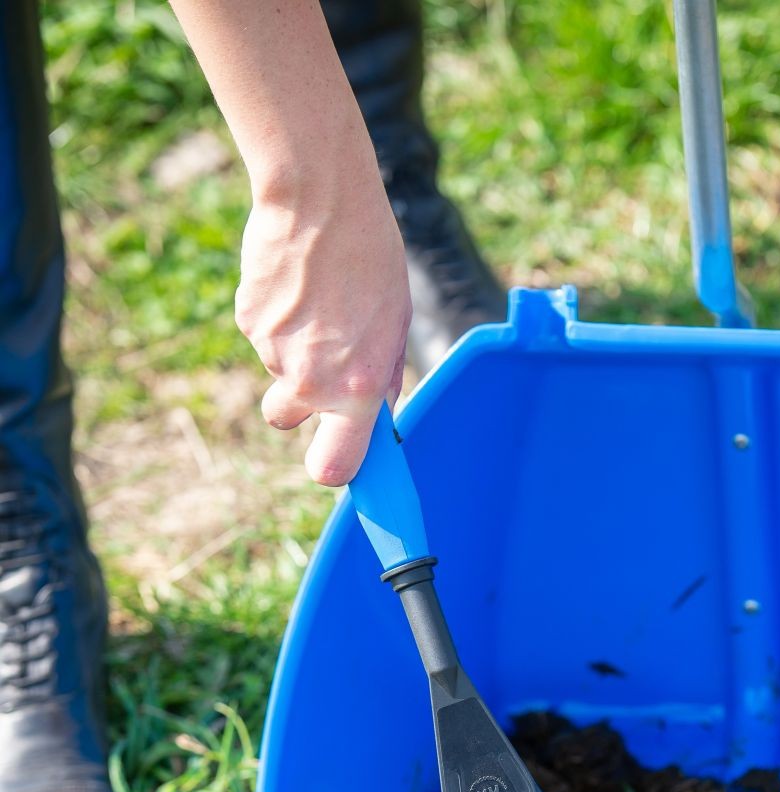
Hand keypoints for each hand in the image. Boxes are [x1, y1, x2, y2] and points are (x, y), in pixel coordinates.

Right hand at [235, 168, 410, 486]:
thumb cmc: (371, 258)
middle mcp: (311, 383)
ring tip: (316, 300)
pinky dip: (275, 318)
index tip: (335, 461)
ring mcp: (274, 355)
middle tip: (319, 359)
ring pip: (276, 372)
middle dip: (299, 404)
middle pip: (287, 420)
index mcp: (357, 389)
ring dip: (291, 349)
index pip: (334, 466)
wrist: (320, 200)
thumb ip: (382, 375)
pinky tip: (295, 283)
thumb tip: (376, 410)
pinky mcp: (249, 323)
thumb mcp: (395, 323)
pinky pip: (262, 337)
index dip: (333, 468)